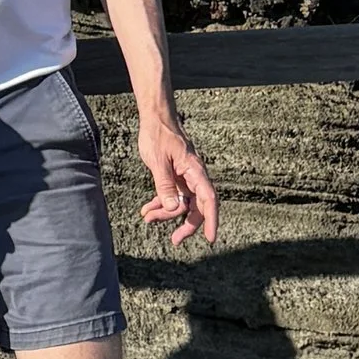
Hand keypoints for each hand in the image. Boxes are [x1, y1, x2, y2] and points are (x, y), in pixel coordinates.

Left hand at [137, 107, 217, 247]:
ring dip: (166, 213)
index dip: (211, 220)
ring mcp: (185, 177)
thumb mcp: (158, 161)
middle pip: (197, 207)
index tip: (210, 238)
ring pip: (182, 203)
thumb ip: (165, 185)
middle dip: (187, 224)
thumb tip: (174, 208)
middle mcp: (194, 176)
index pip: (209, 199)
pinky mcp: (175, 177)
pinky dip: (160, 204)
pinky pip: (172, 195)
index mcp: (195, 170)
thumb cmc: (158, 134)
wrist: (155, 118)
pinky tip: (147, 210)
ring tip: (148, 218)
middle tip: (175, 240)